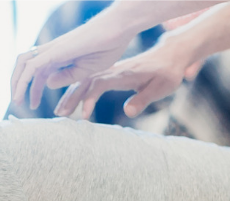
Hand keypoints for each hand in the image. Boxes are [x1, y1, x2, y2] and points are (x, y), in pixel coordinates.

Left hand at [10, 14, 134, 109]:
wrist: (119, 28)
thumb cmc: (109, 45)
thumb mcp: (85, 70)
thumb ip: (66, 77)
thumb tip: (48, 84)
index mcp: (60, 55)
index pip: (38, 72)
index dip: (33, 89)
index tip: (33, 105)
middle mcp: (53, 51)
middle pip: (26, 65)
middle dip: (18, 84)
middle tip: (18, 104)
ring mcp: (54, 49)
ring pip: (25, 64)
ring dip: (17, 82)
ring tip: (16, 101)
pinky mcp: (57, 51)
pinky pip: (34, 66)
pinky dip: (24, 80)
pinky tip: (21, 94)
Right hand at [55, 38, 193, 119]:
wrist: (170, 57)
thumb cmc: (167, 74)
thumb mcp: (160, 88)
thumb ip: (143, 100)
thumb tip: (129, 112)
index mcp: (123, 74)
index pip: (100, 83)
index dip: (89, 98)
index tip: (84, 115)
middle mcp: (113, 70)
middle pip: (86, 81)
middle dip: (71, 97)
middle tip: (60, 115)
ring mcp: (110, 71)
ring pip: (84, 81)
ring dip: (71, 95)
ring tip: (60, 112)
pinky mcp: (109, 74)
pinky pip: (89, 81)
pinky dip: (77, 91)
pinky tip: (71, 103)